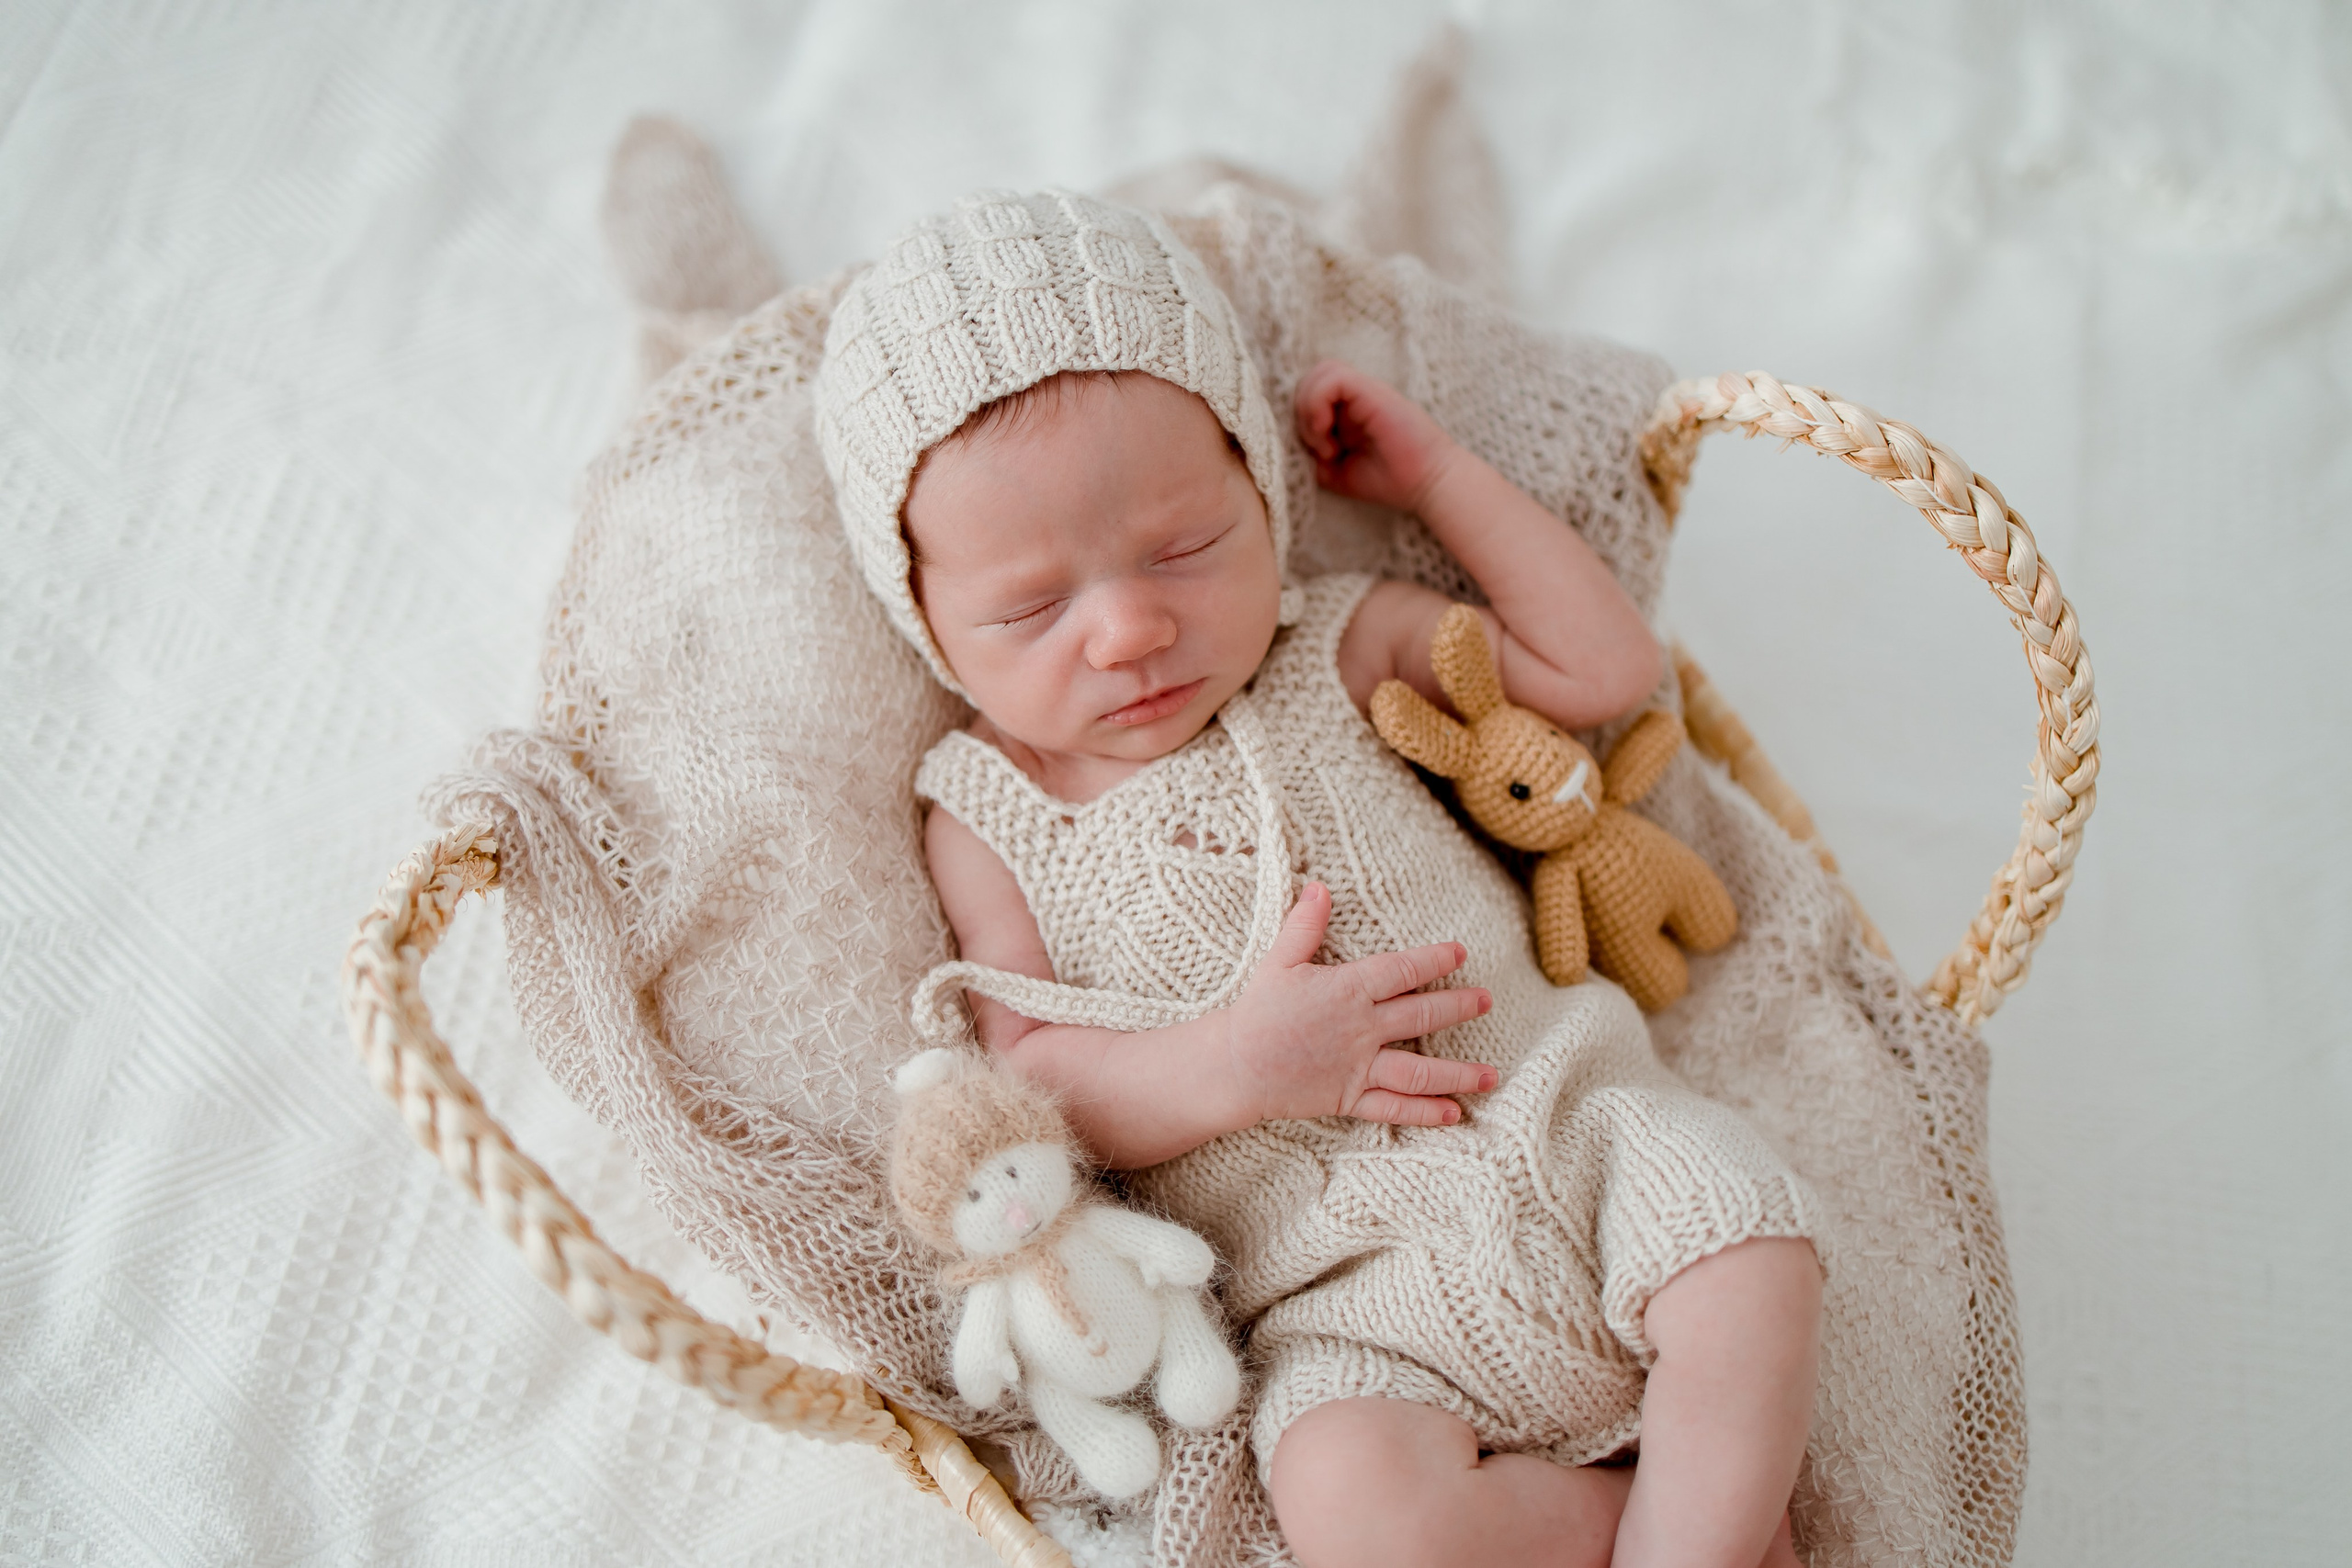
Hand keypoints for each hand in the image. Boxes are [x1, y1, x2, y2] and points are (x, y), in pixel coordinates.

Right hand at [1218, 882, 1496, 1127]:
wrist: (1234, 1067)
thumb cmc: (1257, 1012)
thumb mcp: (1279, 961)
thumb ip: (1304, 925)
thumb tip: (1319, 887)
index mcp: (1348, 990)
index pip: (1402, 971)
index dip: (1434, 961)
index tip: (1460, 954)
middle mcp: (1361, 1028)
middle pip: (1421, 1015)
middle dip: (1459, 1007)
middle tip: (1486, 1001)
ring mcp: (1359, 1066)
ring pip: (1419, 1070)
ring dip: (1459, 1073)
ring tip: (1491, 1075)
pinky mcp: (1350, 1098)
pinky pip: (1394, 1107)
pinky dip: (1426, 1112)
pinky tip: (1456, 1113)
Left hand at [1293, 358, 1458, 512]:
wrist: (1426, 483)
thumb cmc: (1387, 480)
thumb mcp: (1335, 473)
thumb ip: (1310, 455)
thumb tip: (1284, 443)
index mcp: (1346, 411)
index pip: (1308, 394)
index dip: (1300, 420)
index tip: (1315, 454)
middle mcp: (1353, 397)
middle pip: (1307, 380)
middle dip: (1301, 414)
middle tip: (1318, 448)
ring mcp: (1363, 390)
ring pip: (1317, 373)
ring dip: (1308, 408)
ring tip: (1323, 440)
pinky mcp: (1371, 389)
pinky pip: (1331, 377)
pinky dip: (1318, 404)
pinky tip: (1327, 432)